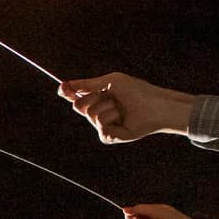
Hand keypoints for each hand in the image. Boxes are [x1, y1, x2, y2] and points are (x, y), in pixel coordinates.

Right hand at [55, 73, 195, 143]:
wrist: (154, 105)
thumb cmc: (137, 91)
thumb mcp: (109, 82)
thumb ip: (86, 84)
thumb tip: (63, 85)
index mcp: (97, 98)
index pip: (75, 96)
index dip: (68, 92)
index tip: (63, 88)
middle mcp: (97, 112)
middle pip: (78, 106)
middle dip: (94, 98)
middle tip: (111, 98)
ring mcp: (102, 125)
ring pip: (90, 115)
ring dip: (108, 107)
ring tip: (122, 109)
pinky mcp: (108, 136)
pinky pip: (100, 126)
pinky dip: (111, 119)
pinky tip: (122, 119)